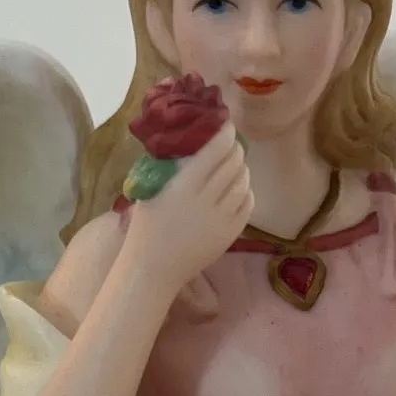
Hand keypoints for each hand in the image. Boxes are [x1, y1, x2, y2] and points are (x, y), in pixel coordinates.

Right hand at [123, 121, 252, 300]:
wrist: (154, 268)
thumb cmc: (147, 227)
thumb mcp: (151, 190)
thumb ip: (171, 168)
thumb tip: (191, 144)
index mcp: (184, 186)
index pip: (215, 151)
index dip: (226, 135)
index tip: (227, 127)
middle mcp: (207, 200)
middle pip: (233, 164)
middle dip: (235, 150)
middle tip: (232, 145)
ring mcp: (222, 219)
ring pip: (243, 183)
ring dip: (242, 169)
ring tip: (236, 165)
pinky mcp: (230, 234)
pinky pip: (248, 205)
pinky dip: (247, 192)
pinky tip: (239, 188)